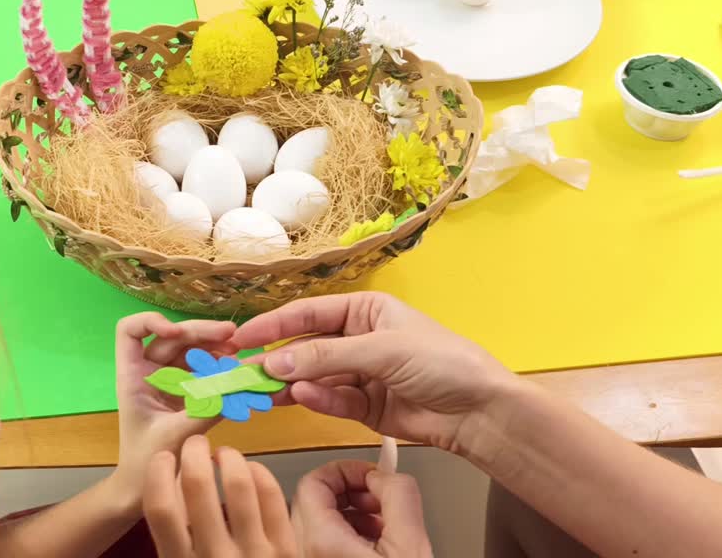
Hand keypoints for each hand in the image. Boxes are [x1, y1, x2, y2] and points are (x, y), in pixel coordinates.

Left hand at [111, 313, 237, 501]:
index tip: (177, 334)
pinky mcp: (183, 392)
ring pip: (189, 350)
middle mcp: (148, 372)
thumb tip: (238, 386)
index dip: (150, 322)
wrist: (142, 489)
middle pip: (172, 337)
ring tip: (238, 350)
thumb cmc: (147, 462)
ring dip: (213, 346)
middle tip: (232, 334)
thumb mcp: (177, 435)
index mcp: (132, 377)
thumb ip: (207, 410)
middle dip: (200, 332)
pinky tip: (235, 368)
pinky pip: (200, 369)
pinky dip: (217, 365)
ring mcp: (166, 381)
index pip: (129, 331)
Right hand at [143, 435, 295, 557]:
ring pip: (239, 483)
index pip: (161, 508)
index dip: (158, 473)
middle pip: (197, 485)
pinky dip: (259, 472)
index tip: (163, 458)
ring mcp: (255, 553)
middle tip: (195, 444)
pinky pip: (272, 495)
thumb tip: (169, 488)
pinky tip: (251, 469)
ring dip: (228, 456)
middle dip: (193, 452)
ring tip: (224, 453)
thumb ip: (176, 541)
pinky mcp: (287, 550)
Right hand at [233, 292, 519, 452]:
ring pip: (314, 378)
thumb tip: (274, 363)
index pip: (308, 314)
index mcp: (364, 310)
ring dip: (290, 385)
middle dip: (277, 360)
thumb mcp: (381, 350)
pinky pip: (332, 401)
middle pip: (306, 348)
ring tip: (263, 392)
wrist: (481, 410)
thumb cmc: (440, 362)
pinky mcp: (365, 408)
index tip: (240, 339)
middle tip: (242, 374)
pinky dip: (317, 401)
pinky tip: (303, 399)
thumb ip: (325, 357)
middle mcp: (358, 339)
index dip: (273, 325)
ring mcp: (361, 375)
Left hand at [293, 460, 431, 556]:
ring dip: (353, 511)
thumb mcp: (410, 544)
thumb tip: (387, 474)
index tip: (372, 475)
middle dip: (351, 490)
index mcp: (321, 541)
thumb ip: (399, 496)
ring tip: (384, 523)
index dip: (345, 470)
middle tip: (380, 497)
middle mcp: (306, 553)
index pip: (312, 482)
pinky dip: (351, 532)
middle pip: (314, 498)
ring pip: (320, 519)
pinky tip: (378, 542)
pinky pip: (325, 540)